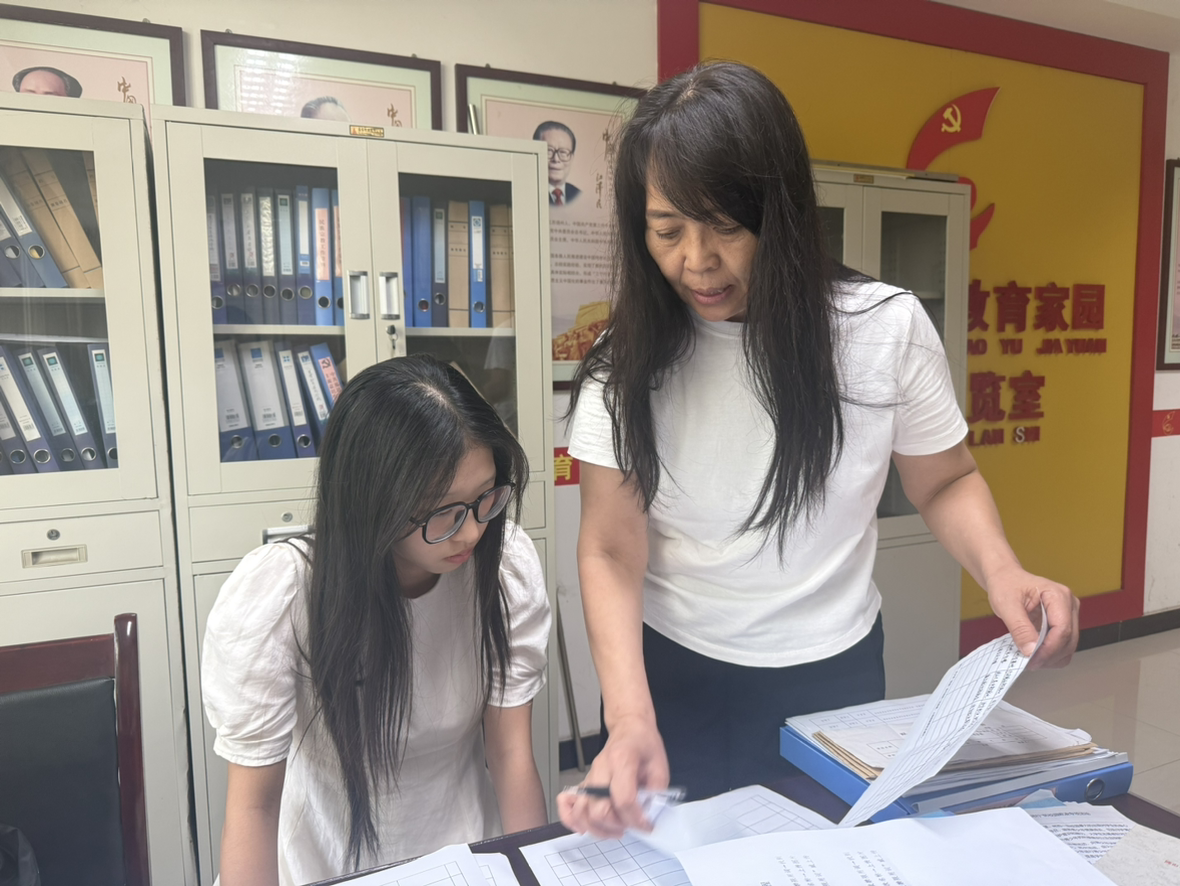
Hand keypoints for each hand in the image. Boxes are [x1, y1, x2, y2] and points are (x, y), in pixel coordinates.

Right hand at [557, 714, 668, 836]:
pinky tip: (584, 827)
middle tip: (631, 826)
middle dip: (617, 825)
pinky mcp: (585, 782)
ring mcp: (590, 776)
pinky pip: (567, 802)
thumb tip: (648, 817)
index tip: (646, 825)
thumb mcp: (660, 766)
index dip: (636, 818)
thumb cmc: (644, 744)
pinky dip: (571, 819)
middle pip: (599, 808)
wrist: (629, 728)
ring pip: (582, 811)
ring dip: (598, 828)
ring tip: (615, 830)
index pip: (623, 798)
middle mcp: (601, 768)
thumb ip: (656, 794)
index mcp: (622, 759)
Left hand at [985, 564, 1078, 668]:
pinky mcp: (1063, 624)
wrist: (1005, 578)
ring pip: (1069, 646)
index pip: (1062, 629)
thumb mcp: (1006, 604)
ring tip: (1030, 659)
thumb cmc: (1006, 584)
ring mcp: (1068, 615)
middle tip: (1028, 663)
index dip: (1048, 649)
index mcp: (1058, 595)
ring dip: (1051, 657)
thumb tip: (1031, 651)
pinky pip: (1063, 646)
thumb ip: (1019, 628)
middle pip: (1069, 640)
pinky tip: (1035, 654)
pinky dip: (1051, 654)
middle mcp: (1068, 605)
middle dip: (1049, 655)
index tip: (1032, 660)